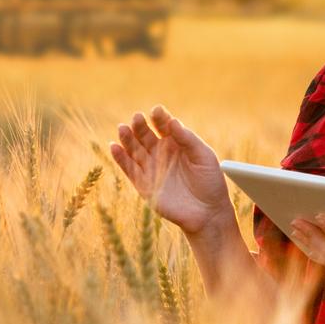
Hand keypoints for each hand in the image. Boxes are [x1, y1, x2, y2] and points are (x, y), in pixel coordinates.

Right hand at [107, 105, 233, 234]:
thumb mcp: (204, 156)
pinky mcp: (143, 184)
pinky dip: (120, 158)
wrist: (208, 212)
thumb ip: (187, 139)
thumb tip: (173, 121)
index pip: (164, 125)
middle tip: (137, 118)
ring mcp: (151, 167)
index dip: (159, 117)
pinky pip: (129, 169)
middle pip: (145, 134)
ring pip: (134, 149)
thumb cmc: (210, 181)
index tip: (157, 111)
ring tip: (123, 128)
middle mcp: (161, 152)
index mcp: (176, 142)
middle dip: (140, 125)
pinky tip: (114, 146)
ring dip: (127, 138)